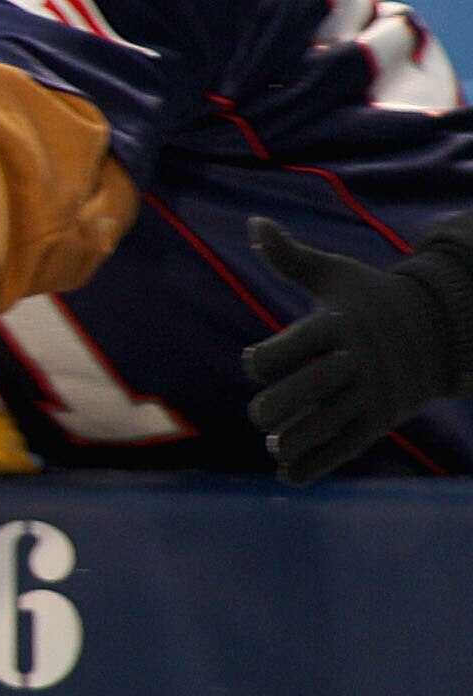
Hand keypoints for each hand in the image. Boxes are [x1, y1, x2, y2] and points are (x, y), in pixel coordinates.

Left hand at [244, 216, 472, 483]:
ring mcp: (371, 394)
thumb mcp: (335, 274)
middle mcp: (354, 362)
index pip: (288, 349)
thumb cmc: (371, 300)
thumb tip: (255, 222)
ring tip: (276, 442)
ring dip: (289, 442)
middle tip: (262, 413)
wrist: (440, 330)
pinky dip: (312, 465)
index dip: (260, 361)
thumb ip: (290, 257)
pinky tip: (288, 472)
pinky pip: (344, 450)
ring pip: (322, 427)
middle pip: (302, 392)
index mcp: (336, 326)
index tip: (257, 362)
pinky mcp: (381, 421)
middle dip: (270, 409)